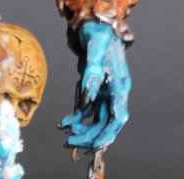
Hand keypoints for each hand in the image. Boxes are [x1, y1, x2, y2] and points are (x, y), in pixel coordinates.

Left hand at [60, 21, 131, 151]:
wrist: (96, 28)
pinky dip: (76, 121)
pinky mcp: (96, 96)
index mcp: (119, 86)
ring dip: (81, 132)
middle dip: (89, 137)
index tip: (95, 147)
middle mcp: (114, 94)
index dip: (108, 134)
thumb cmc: (98, 36)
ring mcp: (105, 96)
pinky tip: (63, 123)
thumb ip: (91, 73)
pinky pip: (87, 115)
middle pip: (105, 125)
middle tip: (69, 143)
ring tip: (65, 135)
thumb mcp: (95, 50)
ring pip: (96, 123)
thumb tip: (87, 97)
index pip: (117, 118)